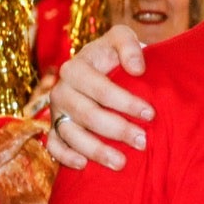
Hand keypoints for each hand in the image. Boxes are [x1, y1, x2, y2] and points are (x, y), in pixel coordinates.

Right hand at [46, 26, 152, 171]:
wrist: (102, 70)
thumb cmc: (114, 56)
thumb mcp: (122, 39)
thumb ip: (128, 45)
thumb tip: (137, 69)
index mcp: (75, 68)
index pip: (100, 88)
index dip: (125, 102)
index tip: (150, 113)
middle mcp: (61, 90)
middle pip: (87, 114)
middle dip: (117, 130)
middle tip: (143, 141)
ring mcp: (56, 112)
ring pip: (71, 134)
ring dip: (96, 150)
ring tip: (121, 163)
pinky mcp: (54, 129)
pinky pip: (54, 146)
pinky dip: (65, 157)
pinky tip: (84, 165)